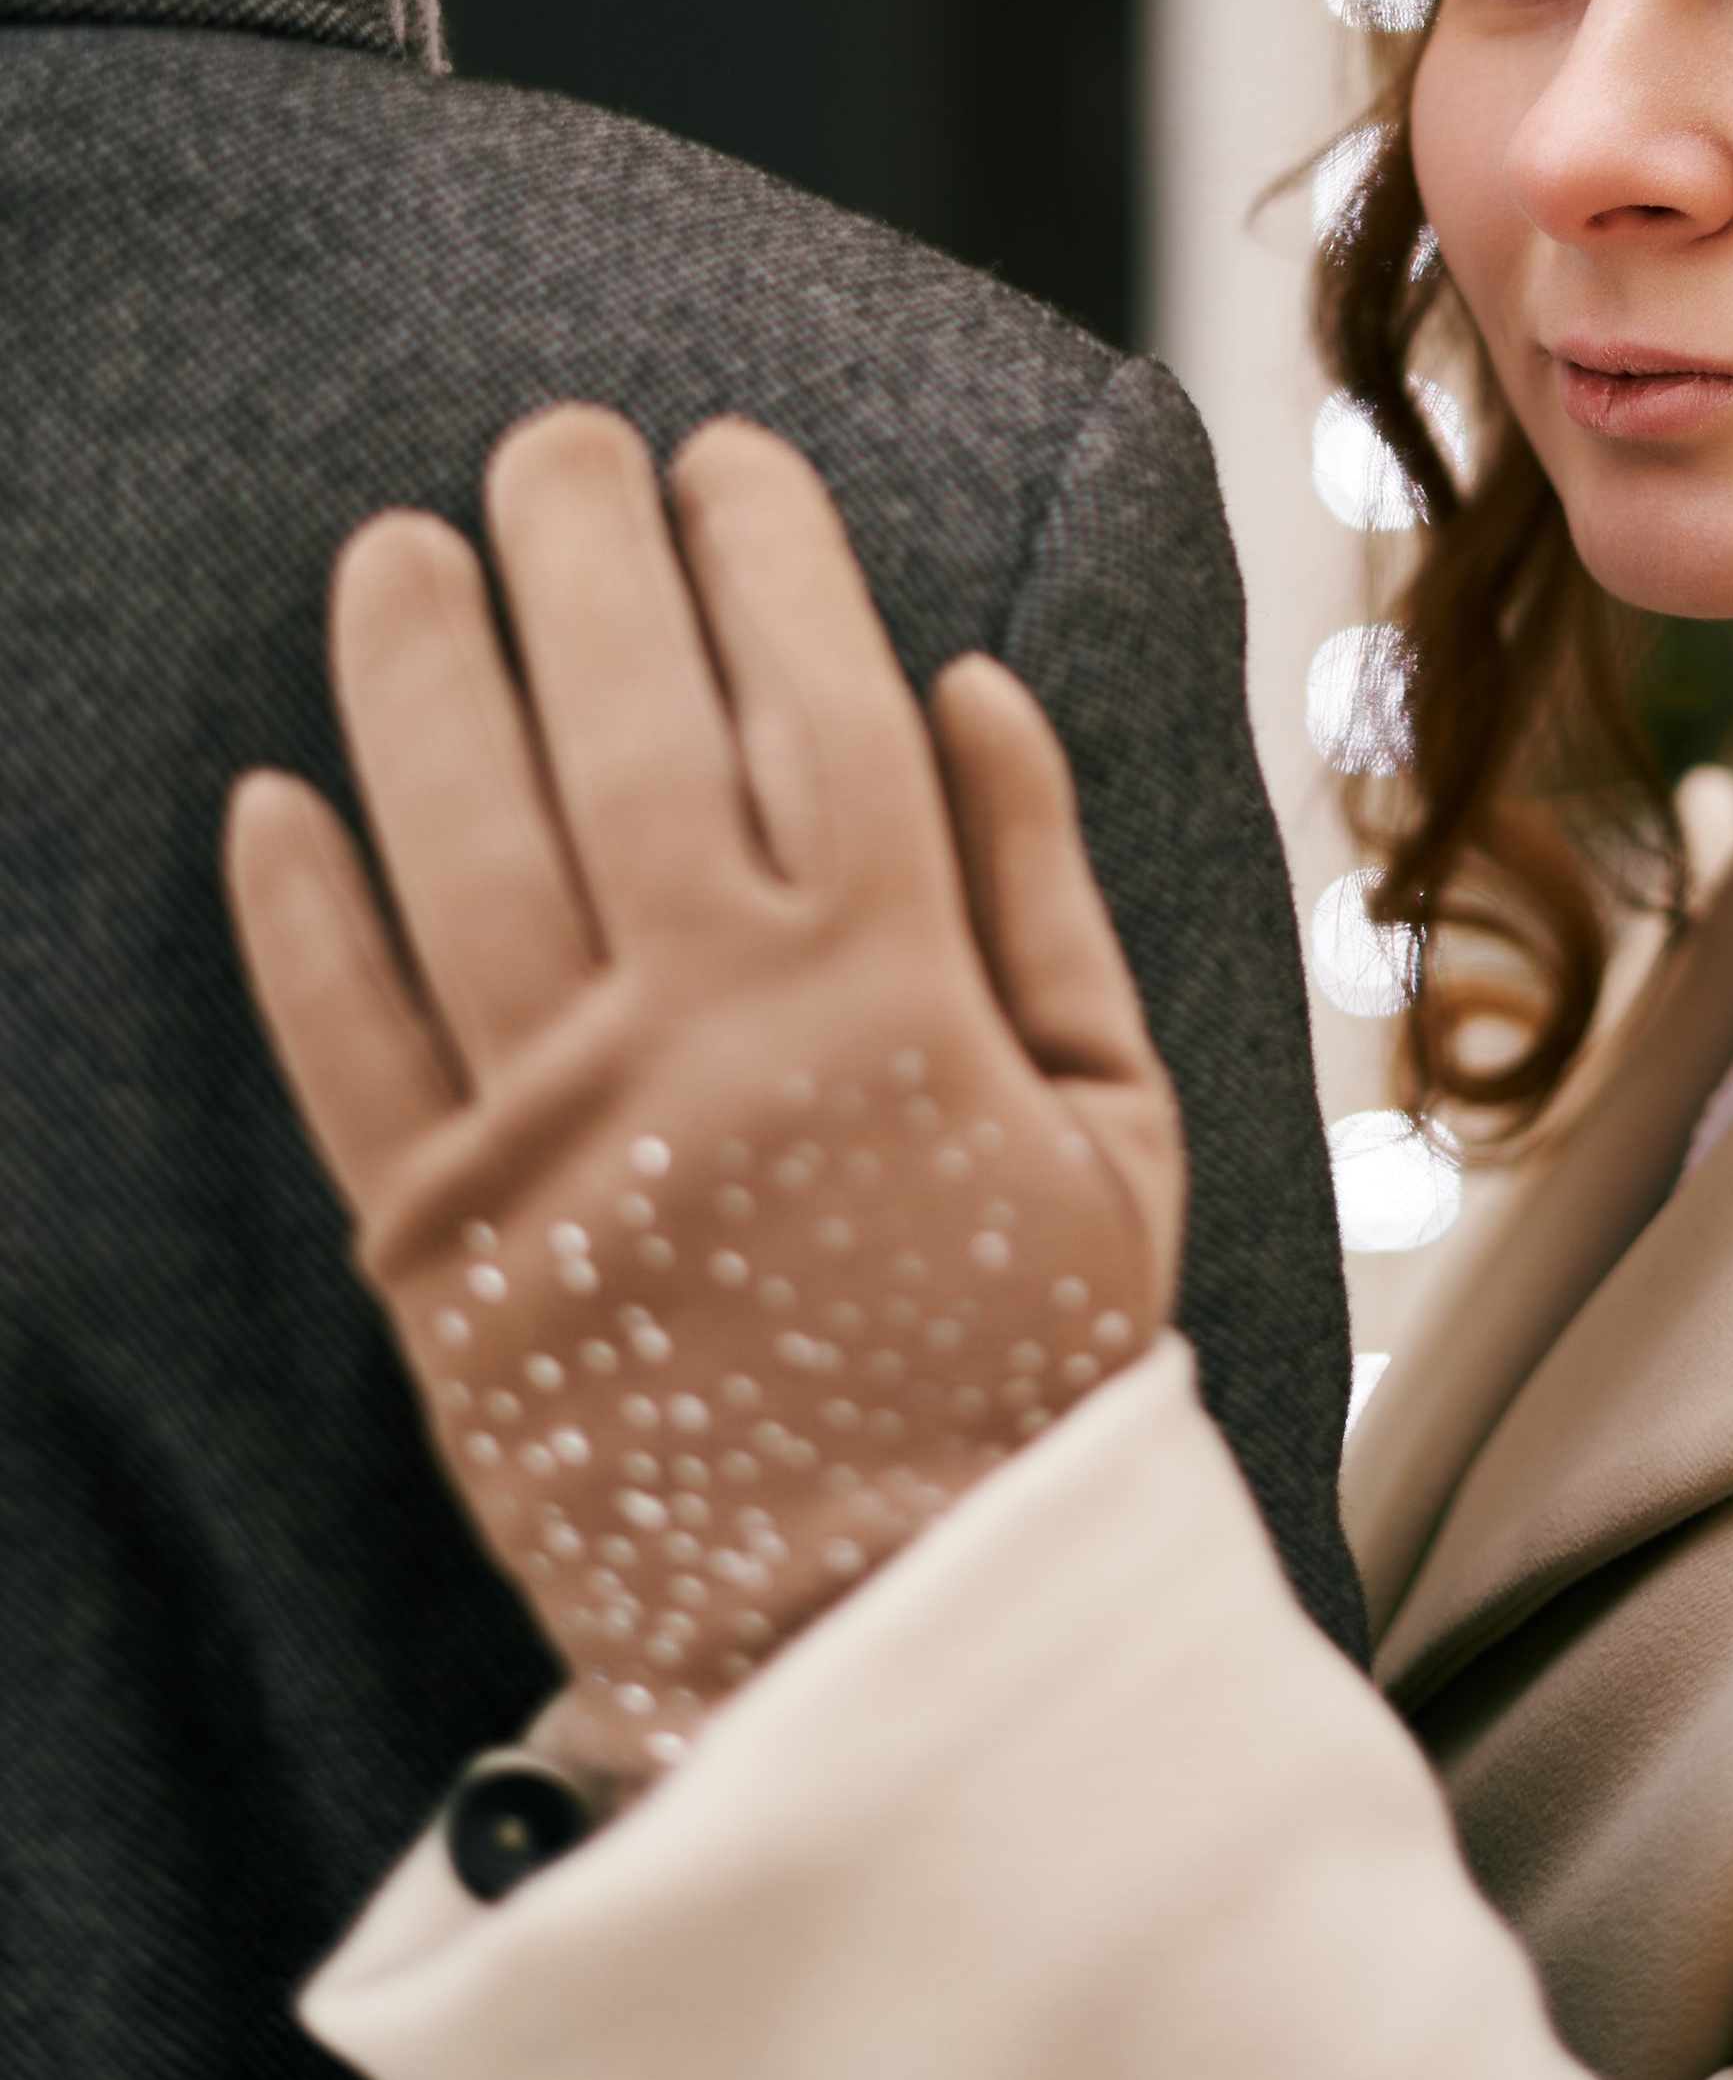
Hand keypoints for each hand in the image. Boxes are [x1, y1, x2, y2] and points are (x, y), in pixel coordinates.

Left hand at [223, 408, 1185, 1787]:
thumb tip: (973, 684)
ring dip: (412, 675)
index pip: (812, 693)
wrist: (893, 1639)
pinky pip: (344, 1046)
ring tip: (392, 547)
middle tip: (550, 441)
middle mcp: (708, 1025)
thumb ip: (1045, 891)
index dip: (761, 551)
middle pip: (618, 718)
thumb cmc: (1028, 1372)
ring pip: (458, 841)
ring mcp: (558, 1128)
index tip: (725, 456)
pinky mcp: (438, 1240)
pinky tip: (266, 793)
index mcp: (892, 989)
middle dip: (579, 546)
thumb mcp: (1117, 1125)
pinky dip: (295, 918)